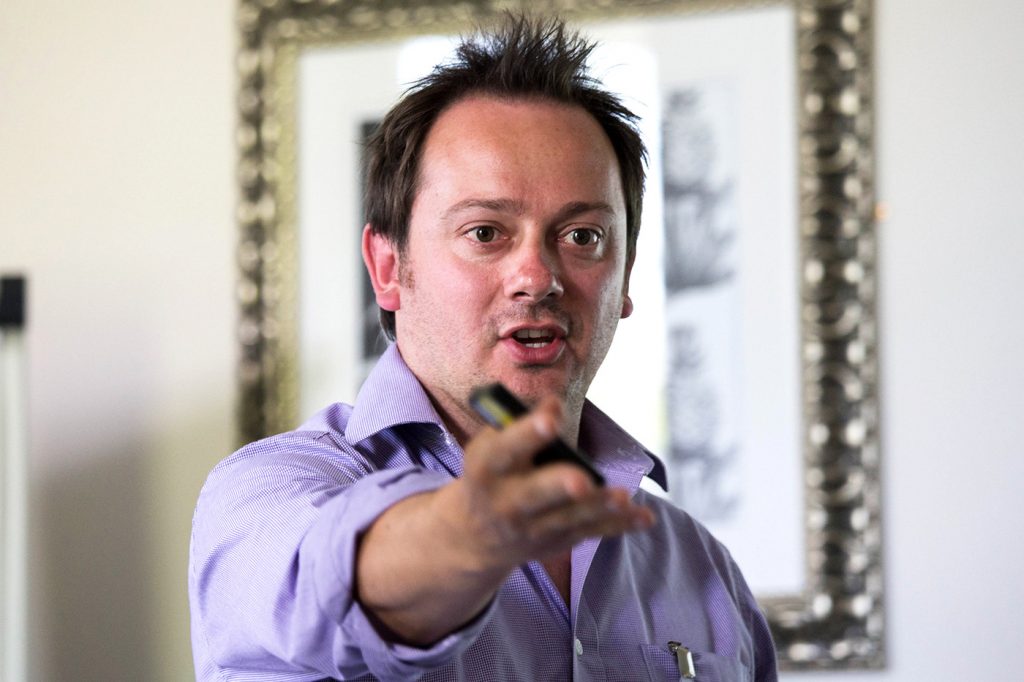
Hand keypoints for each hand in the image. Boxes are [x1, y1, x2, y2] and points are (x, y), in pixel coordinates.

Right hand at [355, 395, 653, 644]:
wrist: (473, 534)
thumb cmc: (491, 473)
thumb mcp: (491, 446)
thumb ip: (522, 426)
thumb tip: (555, 405)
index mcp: (487, 469)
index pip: (506, 449)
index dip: (528, 435)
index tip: (552, 420)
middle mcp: (506, 503)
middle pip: (535, 494)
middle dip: (558, 486)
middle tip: (581, 479)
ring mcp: (532, 529)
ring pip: (569, 518)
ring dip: (597, 507)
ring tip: (622, 496)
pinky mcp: (556, 543)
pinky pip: (591, 532)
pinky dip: (619, 526)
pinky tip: (645, 517)